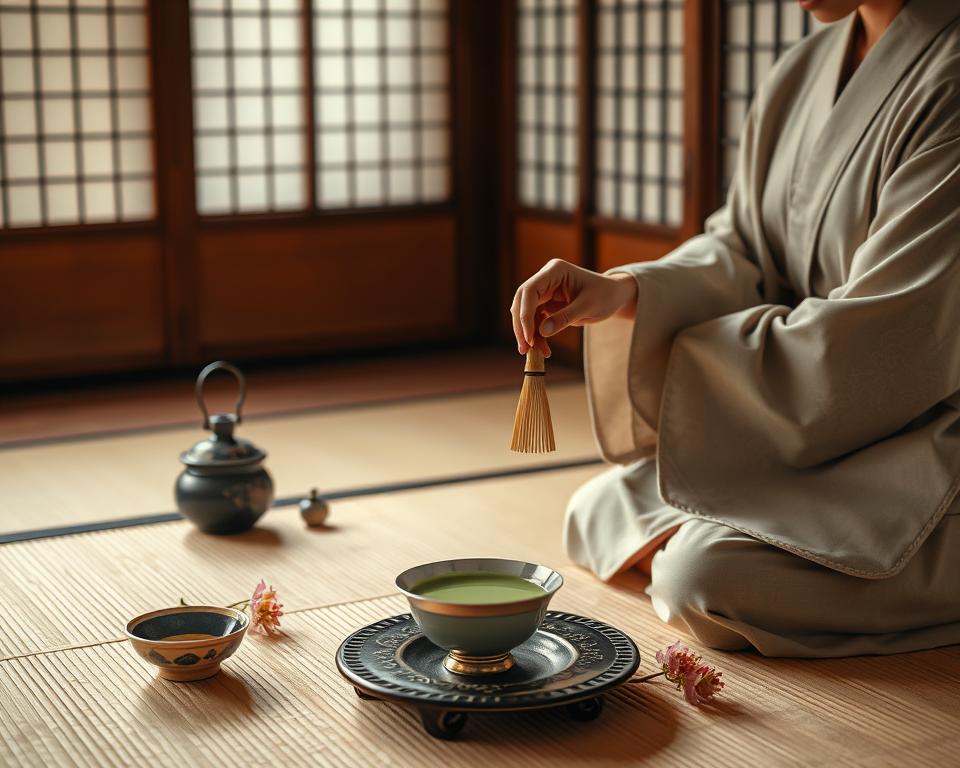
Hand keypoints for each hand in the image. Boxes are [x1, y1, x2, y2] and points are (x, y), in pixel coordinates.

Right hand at [510, 260, 637, 355]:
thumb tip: (541, 331)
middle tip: (524, 348)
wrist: (614, 296)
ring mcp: (545, 290)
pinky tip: (543, 348)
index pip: (530, 291)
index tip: (528, 336)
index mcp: (555, 271)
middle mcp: (546, 278)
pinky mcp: (546, 303)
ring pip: (526, 313)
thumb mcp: (588, 307)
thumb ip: (565, 318)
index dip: (525, 314)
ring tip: (536, 352)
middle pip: (522, 301)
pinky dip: (537, 335)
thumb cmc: (605, 295)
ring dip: (529, 333)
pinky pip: (535, 320)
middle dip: (522, 326)